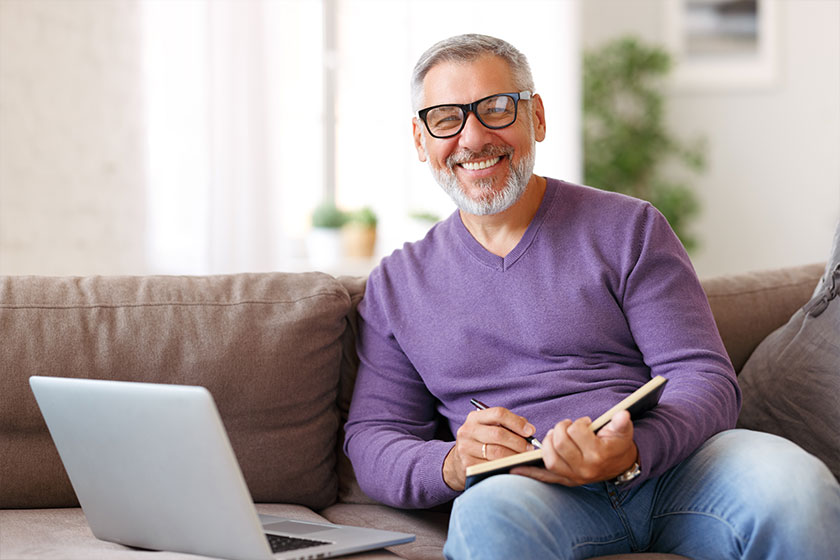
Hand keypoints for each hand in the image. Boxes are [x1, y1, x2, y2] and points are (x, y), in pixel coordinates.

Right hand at [442, 406, 536, 490]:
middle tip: (529, 448)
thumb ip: (509, 425)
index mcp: (475, 418)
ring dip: (514, 456)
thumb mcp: (490, 428)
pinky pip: (491, 466)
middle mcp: (467, 430)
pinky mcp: (467, 465)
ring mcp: (465, 448)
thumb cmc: (481, 443)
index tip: (530, 431)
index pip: (498, 413)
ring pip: (496, 452)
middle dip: (518, 442)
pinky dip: (505, 466)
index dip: (517, 422)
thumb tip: (529, 429)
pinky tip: (512, 466)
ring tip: (524, 458)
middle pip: (498, 434)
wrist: (458, 462)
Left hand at [511, 410, 637, 485]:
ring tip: (554, 435)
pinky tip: (514, 467)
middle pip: (560, 445)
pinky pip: (544, 478)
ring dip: (547, 443)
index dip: (578, 423)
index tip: (584, 422)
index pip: (576, 432)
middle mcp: (585, 469)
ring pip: (550, 460)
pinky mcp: (566, 481)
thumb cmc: (617, 444)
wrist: (621, 466)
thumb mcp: (623, 431)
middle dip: (560, 430)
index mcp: (598, 454)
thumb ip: (621, 423)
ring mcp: (574, 477)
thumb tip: (622, 414)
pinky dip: (528, 472)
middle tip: (566, 426)